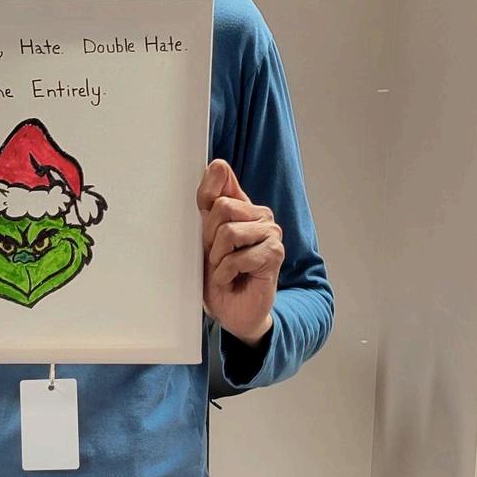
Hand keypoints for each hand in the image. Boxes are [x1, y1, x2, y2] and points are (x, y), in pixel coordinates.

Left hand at [196, 160, 283, 341]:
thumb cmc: (219, 275)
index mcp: (242, 205)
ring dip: (218, 259)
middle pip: (221, 208)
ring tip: (224, 270)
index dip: (204, 199)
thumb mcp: (204, 237)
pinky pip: (237, 257)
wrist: (233, 311)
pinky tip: (233, 280)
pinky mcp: (275, 253)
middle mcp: (260, 214)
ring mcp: (271, 232)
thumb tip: (219, 164)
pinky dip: (226, 273)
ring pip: (228, 232)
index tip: (201, 220)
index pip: (220, 178)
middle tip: (215, 258)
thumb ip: (210, 201)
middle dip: (209, 239)